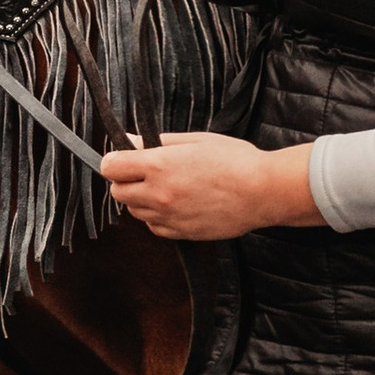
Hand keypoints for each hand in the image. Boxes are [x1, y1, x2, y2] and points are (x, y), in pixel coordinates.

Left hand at [101, 131, 322, 240]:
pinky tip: (179, 204)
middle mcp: (158, 194)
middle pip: (118, 192)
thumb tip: (129, 141)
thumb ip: (157, 142)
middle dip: (127, 180)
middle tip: (148, 171)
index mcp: (159, 166)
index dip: (115, 160)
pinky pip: (154, 227)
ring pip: (135, 211)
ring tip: (169, 187)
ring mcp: (168, 217)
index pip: (111, 167)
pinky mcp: (180, 234)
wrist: (263, 192)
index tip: (125, 158)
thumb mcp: (195, 140)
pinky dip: (158, 217)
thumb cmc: (235, 160)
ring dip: (143, 199)